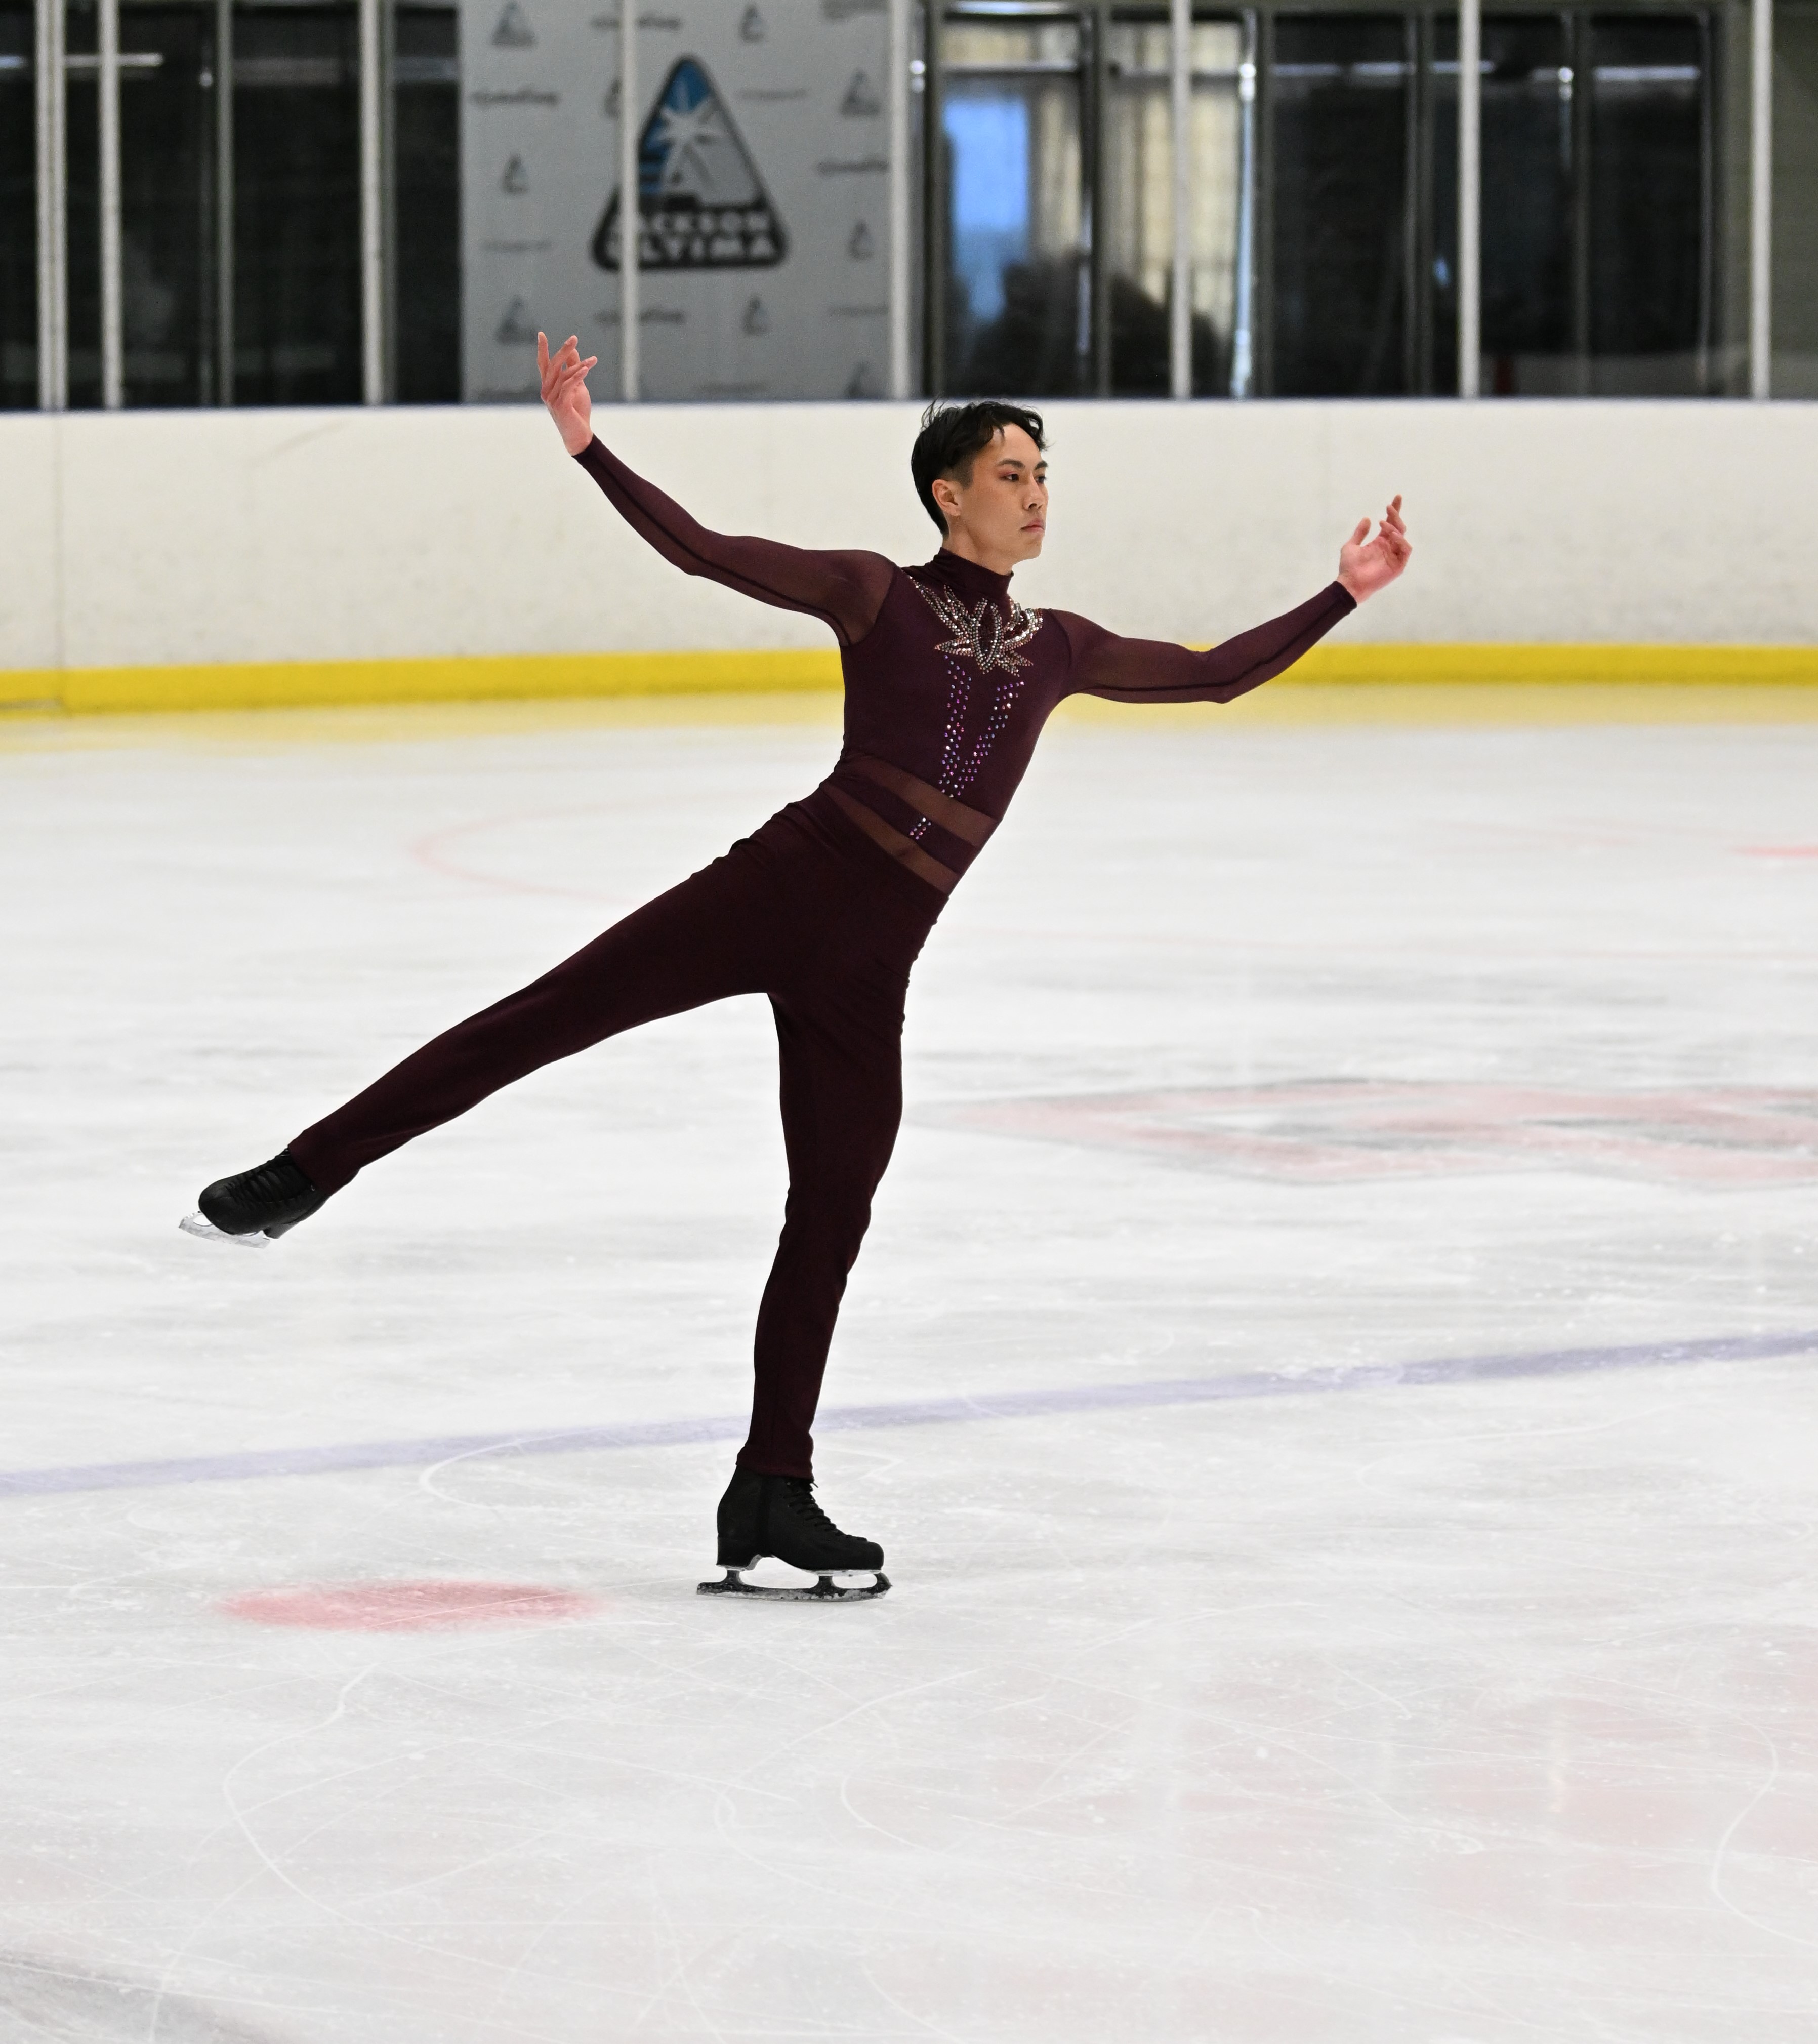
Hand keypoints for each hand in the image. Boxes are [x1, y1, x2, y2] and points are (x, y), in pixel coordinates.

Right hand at [538, 330, 596, 456]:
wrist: (579, 436)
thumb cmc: (577, 412)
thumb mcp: (577, 387)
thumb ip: (573, 370)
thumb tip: (573, 352)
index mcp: (548, 386)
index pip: (543, 364)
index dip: (542, 349)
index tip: (541, 334)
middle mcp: (546, 391)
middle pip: (553, 366)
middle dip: (563, 350)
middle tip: (574, 338)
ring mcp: (551, 399)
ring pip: (563, 375)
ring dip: (579, 366)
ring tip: (592, 360)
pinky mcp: (560, 406)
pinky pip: (568, 386)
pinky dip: (578, 376)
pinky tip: (586, 369)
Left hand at [1336, 495, 1410, 602]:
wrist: (1349, 583)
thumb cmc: (1349, 567)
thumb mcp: (1351, 546)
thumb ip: (1360, 533)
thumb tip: (1367, 518)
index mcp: (1380, 542)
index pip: (1390, 524)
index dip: (1394, 511)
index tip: (1396, 497)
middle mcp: (1389, 547)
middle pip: (1398, 527)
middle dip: (1395, 515)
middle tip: (1389, 507)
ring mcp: (1395, 556)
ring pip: (1402, 537)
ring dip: (1395, 528)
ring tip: (1384, 524)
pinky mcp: (1398, 565)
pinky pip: (1405, 550)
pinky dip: (1401, 541)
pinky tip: (1392, 535)